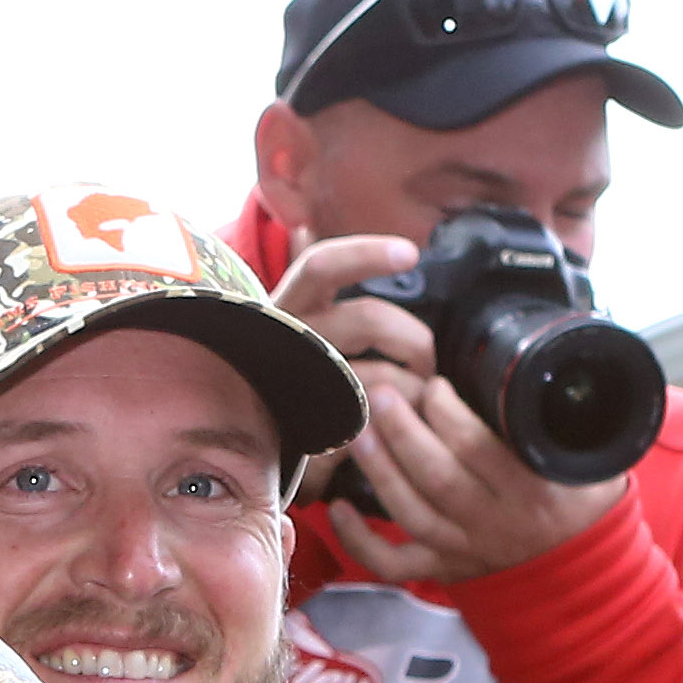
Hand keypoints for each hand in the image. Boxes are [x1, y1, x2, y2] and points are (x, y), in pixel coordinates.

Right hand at [269, 231, 432, 503]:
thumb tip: (316, 233)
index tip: (410, 252)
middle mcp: (290, 340)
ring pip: (381, 374)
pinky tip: (400, 427)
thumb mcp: (296, 328)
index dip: (366, 254)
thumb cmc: (287, 378)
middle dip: (414, 338)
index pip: (322, 265)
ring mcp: (303, 388)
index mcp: (288, 307)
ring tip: (419, 399)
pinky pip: (374, 421)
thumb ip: (320, 292)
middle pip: (369, 318)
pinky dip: (397, 422)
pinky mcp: (314, 433)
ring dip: (415, 386)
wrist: (255, 449)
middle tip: (427, 360)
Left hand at [330, 376, 626, 582]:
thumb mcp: (584, 452)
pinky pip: (395, 564)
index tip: (435, 384)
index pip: (481, 449)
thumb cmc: (580, 495)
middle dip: (403, 433)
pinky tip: (337, 508)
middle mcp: (496, 524)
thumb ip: (551, 414)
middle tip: (381, 394)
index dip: (449, 414)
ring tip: (358, 431)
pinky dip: (360, 542)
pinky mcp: (445, 568)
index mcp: (532, 490)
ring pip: (411, 514)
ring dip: (378, 471)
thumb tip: (530, 358)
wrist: (585, 561)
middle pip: (437, 478)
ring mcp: (466, 549)